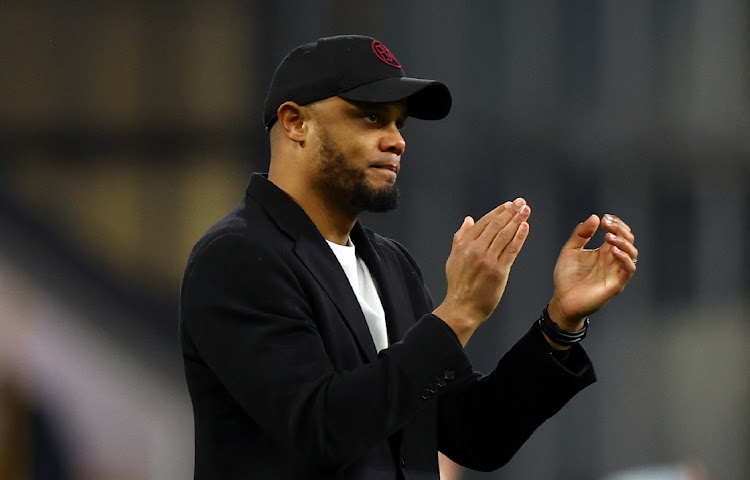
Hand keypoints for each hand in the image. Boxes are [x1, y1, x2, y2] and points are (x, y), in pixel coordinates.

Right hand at [434, 198, 530, 345]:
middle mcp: (476, 250)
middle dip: (510, 212)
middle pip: (496, 226)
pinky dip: (519, 237)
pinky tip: (525, 227)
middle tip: (520, 203)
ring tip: (525, 210)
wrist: (462, 308)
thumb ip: (460, 238)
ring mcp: (488, 260)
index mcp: (464, 245)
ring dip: (517, 220)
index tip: (508, 204)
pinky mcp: (499, 271)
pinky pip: (511, 250)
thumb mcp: (453, 258)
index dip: (498, 211)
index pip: (483, 223)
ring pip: (505, 235)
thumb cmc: (458, 286)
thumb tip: (467, 220)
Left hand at [548, 214, 636, 330]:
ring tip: (608, 236)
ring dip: (623, 242)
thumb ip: (581, 234)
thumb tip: (594, 217)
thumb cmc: (567, 277)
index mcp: (604, 252)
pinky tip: (613, 250)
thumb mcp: (570, 250)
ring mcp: (615, 272)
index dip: (616, 224)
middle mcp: (613, 261)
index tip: (604, 218)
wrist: (562, 300)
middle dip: (620, 229)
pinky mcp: (616, 284)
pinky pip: (628, 270)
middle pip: (628, 241)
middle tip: (607, 223)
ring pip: (632, 254)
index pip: (619, 234)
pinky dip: (624, 258)